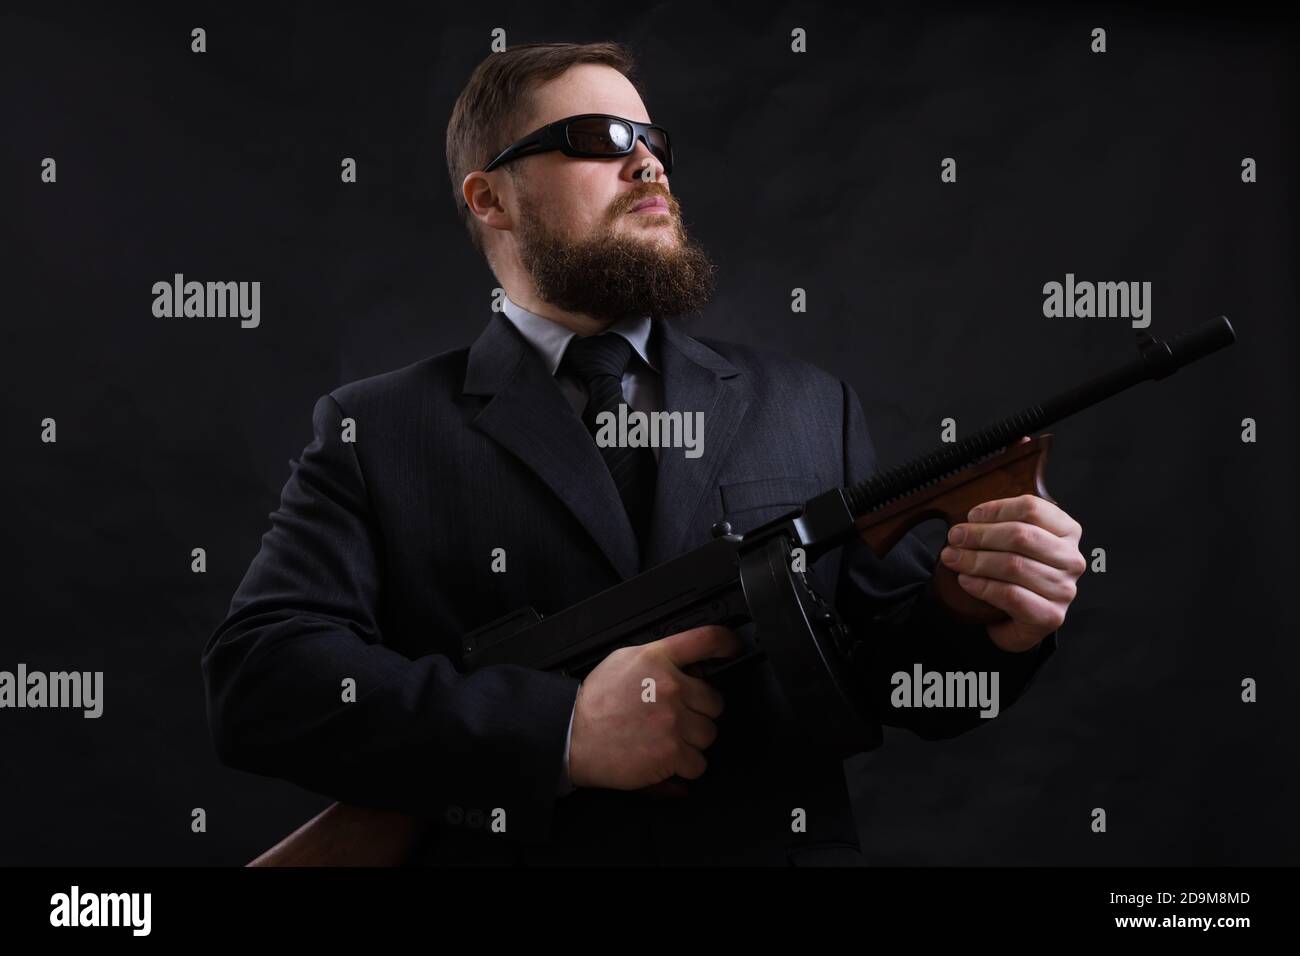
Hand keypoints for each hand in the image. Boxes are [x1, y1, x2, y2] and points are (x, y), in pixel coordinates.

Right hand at [567, 625, 741, 791]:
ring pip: (709, 733)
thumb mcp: (624, 661)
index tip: (733, 647)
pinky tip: (666, 757)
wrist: (572, 735)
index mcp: (657, 659)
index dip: (726, 642)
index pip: (705, 640)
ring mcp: (672, 721)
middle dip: (700, 711)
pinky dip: (686, 765)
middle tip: (677, 715)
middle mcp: (669, 687)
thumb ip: (659, 659)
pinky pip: (699, 762)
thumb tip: (692, 668)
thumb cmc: (595, 702)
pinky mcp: (671, 753)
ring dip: (694, 740)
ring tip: (667, 738)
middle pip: (715, 700)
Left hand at [939, 441, 1085, 651]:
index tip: (969, 516)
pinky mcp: (1050, 617)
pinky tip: (967, 581)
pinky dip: (982, 586)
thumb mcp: (1008, 527)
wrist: (1012, 615)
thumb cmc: (1010, 566)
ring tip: (952, 559)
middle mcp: (1072, 558)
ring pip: (1013, 567)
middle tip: (952, 539)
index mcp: (1066, 529)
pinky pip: (1011, 596)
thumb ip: (1013, 487)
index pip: (1032, 508)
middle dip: (978, 537)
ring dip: (974, 561)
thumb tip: (1022, 438)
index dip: (994, 510)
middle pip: (1020, 537)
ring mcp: (1065, 589)